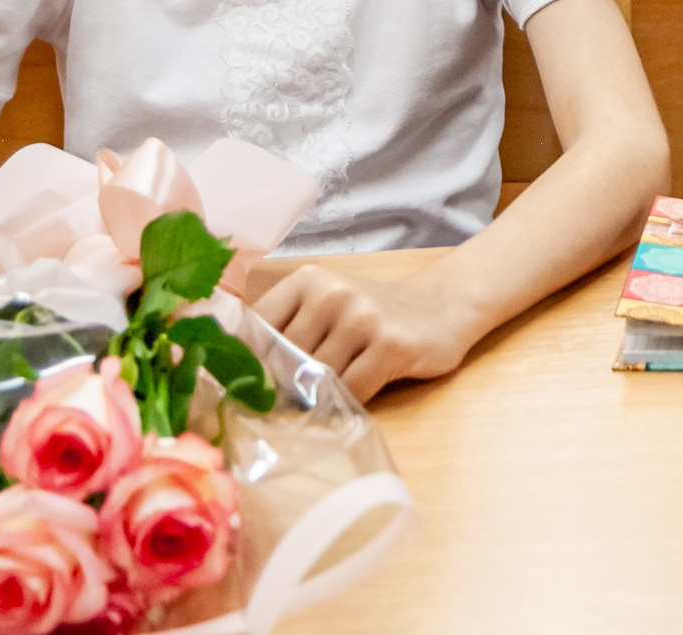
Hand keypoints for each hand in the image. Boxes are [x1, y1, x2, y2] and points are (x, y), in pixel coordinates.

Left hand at [254, 264, 486, 401]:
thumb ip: (286, 330)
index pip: (255, 329)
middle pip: (284, 359)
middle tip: (295, 399)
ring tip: (329, 395)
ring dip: (319, 397)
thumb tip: (239, 377)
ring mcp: (364, 318)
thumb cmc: (373, 314)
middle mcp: (334, 293)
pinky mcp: (392, 345)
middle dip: (285, 387)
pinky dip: (347, 402)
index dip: (248, 364)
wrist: (443, 305)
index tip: (249, 386)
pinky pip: (351, 391)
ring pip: (316, 379)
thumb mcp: (326, 306)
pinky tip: (357, 393)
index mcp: (309, 280)